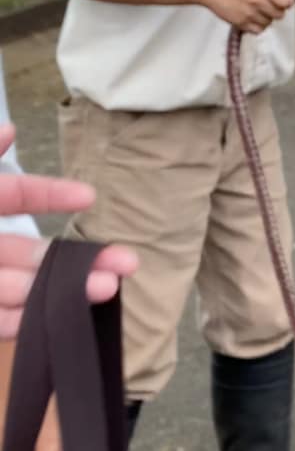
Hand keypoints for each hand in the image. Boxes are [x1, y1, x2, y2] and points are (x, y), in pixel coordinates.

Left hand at [0, 125, 138, 337]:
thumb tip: (13, 128)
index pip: (15, 195)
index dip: (50, 194)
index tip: (89, 197)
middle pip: (28, 251)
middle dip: (77, 258)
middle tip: (126, 264)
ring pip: (17, 287)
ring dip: (61, 289)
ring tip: (104, 290)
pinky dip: (17, 323)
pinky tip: (48, 319)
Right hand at [199, 0, 292, 34]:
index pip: (287, 2)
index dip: (286, 2)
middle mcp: (258, 1)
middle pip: (280, 15)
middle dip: (276, 10)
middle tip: (267, 4)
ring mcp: (249, 14)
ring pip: (270, 23)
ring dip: (266, 18)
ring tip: (256, 9)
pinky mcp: (241, 24)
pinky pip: (259, 30)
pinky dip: (257, 26)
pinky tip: (251, 17)